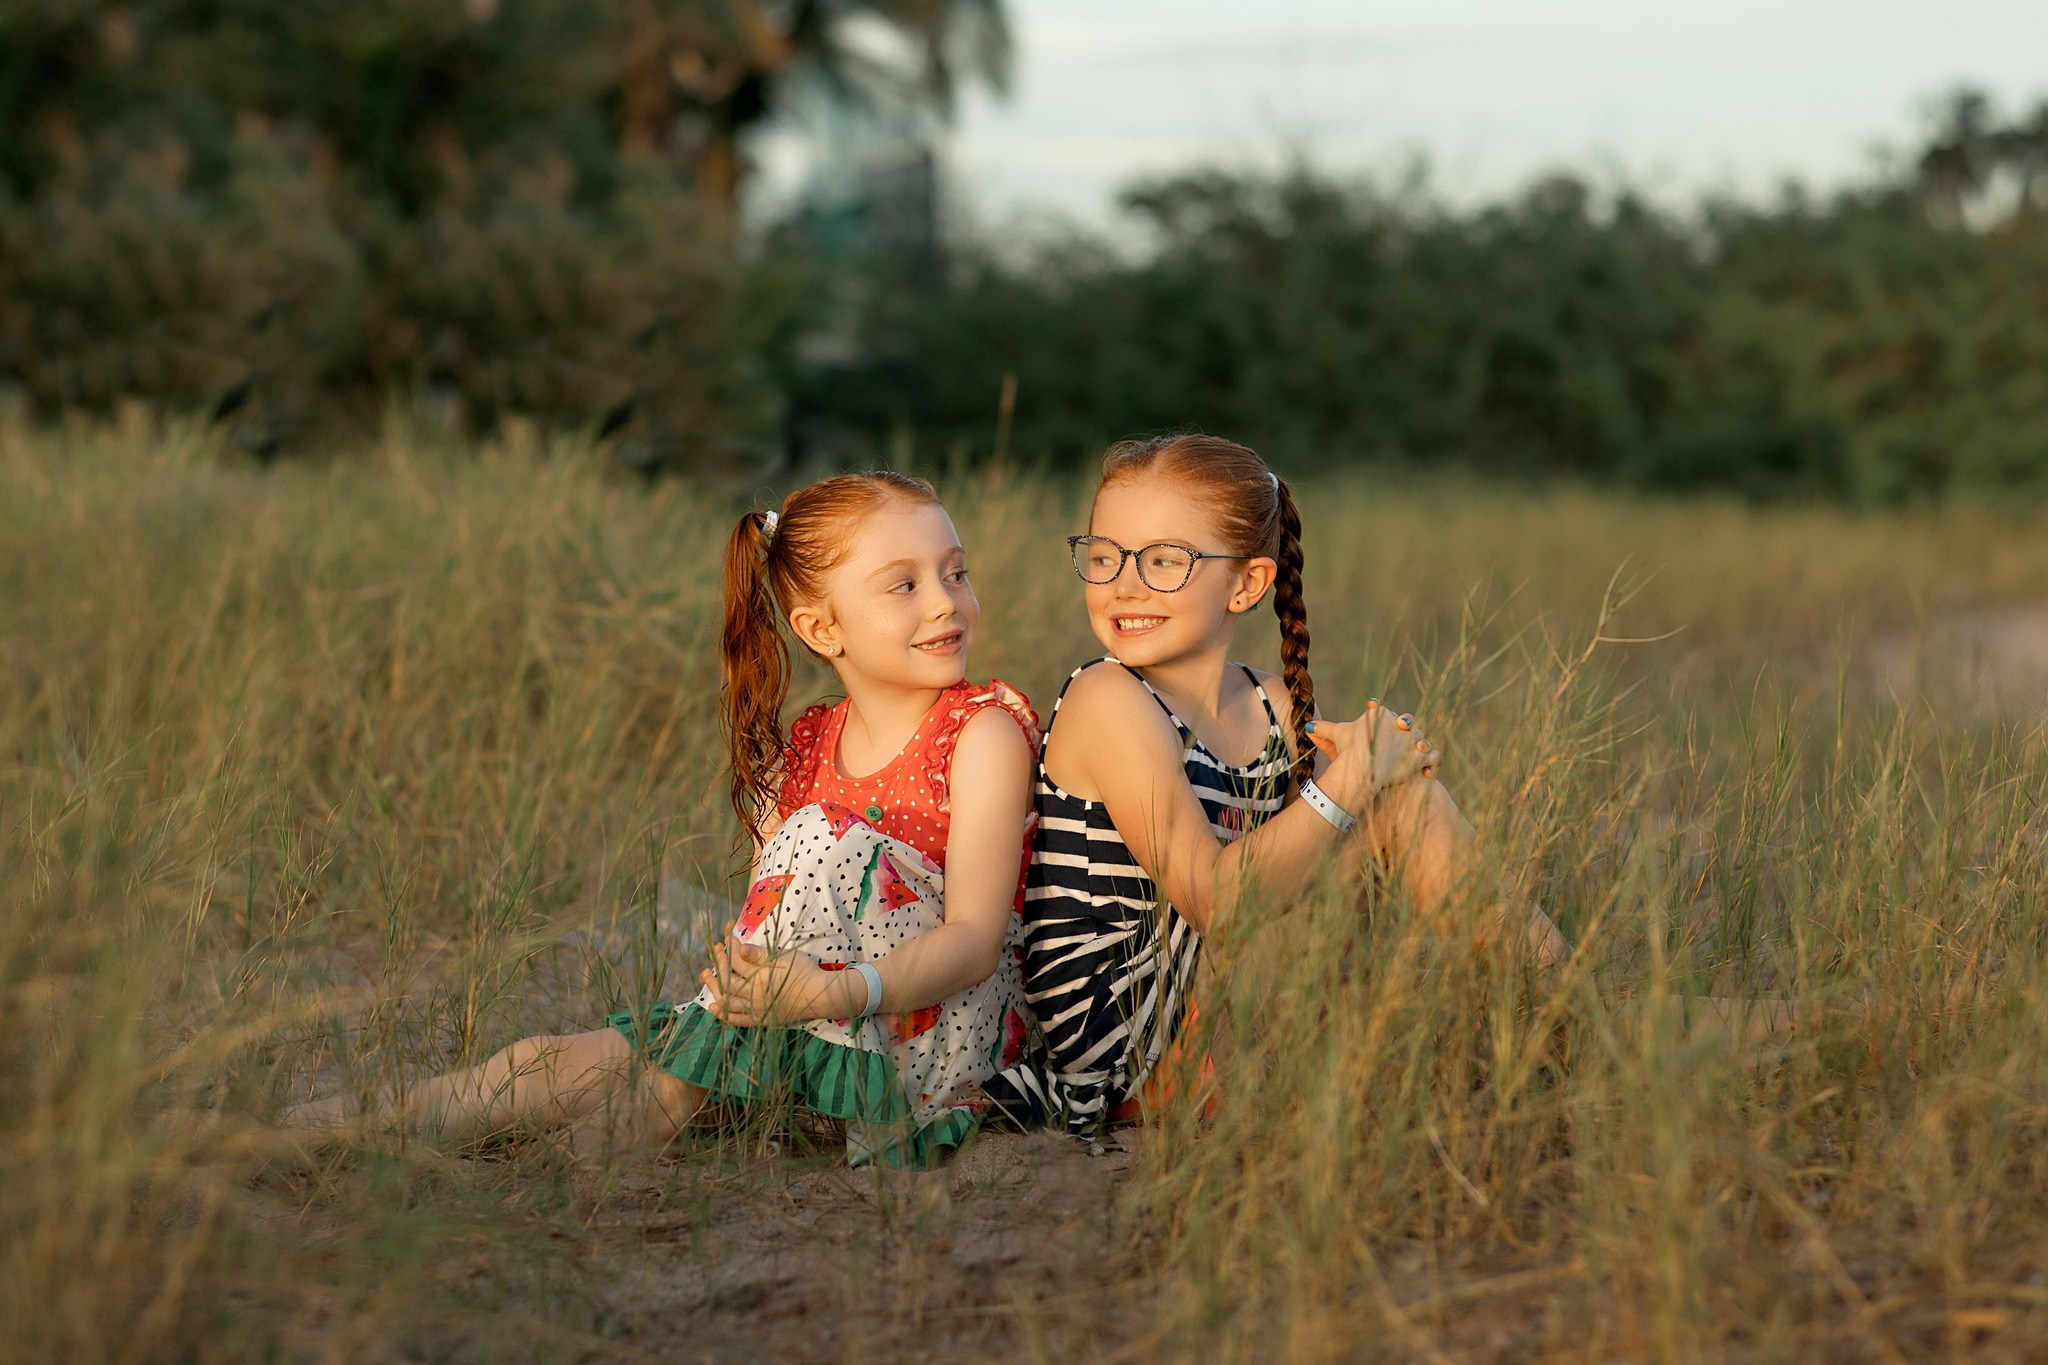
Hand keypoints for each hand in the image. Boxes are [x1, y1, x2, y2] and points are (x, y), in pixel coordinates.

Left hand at [701, 928, 853, 1026]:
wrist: (820, 995)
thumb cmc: (804, 971)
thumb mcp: (783, 957)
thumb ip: (760, 954)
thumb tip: (740, 948)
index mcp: (760, 975)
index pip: (738, 960)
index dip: (731, 948)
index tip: (728, 939)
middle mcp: (754, 994)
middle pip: (728, 979)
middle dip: (719, 964)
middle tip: (716, 951)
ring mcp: (756, 1009)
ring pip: (727, 1000)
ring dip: (714, 987)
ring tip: (706, 975)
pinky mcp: (761, 1020)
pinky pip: (738, 1020)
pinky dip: (724, 1014)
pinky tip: (714, 1007)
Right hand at [1305, 699, 1435, 811]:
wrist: (1361, 769)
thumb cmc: (1347, 751)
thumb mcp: (1335, 737)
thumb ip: (1323, 729)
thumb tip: (1308, 727)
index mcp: (1380, 713)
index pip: (1386, 713)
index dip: (1386, 721)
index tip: (1386, 726)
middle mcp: (1400, 721)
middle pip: (1407, 722)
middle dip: (1406, 729)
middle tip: (1403, 738)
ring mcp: (1412, 738)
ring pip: (1421, 738)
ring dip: (1420, 745)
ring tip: (1418, 752)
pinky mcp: (1421, 755)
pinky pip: (1432, 755)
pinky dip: (1432, 760)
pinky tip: (1428, 767)